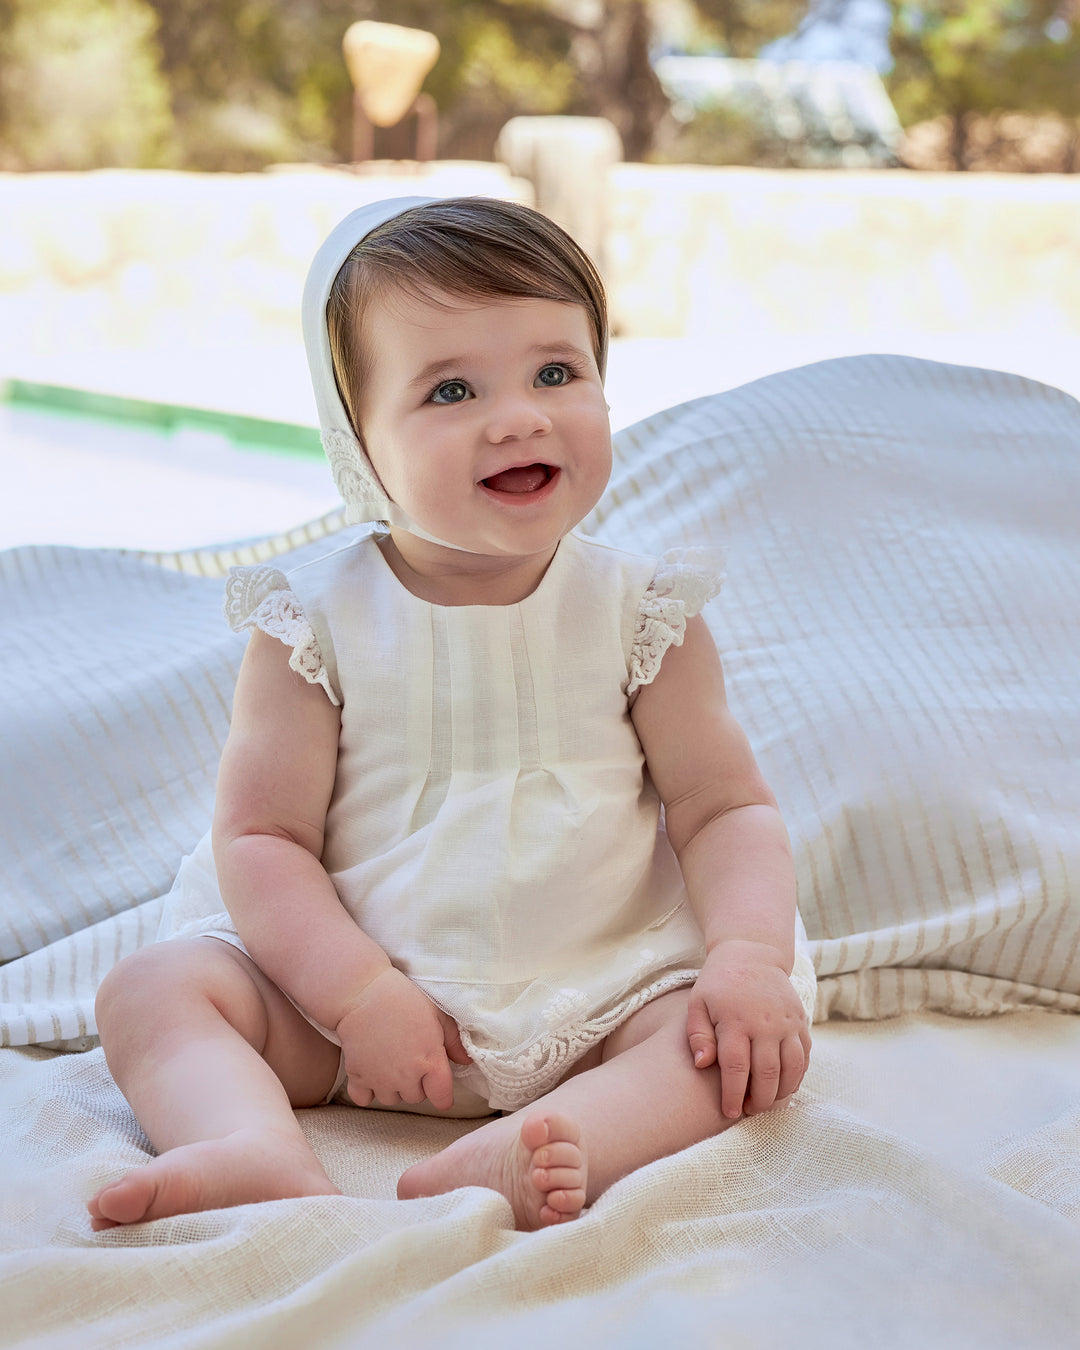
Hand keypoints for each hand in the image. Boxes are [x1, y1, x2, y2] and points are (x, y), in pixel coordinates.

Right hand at [334, 967, 470, 1110]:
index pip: (442, 1098)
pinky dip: (367, 1090)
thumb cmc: (403, 998)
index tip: (438, 1085)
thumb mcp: (437, 1014)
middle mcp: (407, 1077)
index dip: (442, 1094)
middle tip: (410, 1056)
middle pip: (416, 1097)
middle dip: (417, 1082)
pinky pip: (364, 1099)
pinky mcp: (356, 1077)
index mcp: (430, 1062)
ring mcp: (380, 1080)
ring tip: (389, 1060)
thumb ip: (454, 1041)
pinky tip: (370, 1070)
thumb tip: (465, 1061)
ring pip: (392, 1099)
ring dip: (393, 1086)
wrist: (361, 992)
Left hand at [686, 941, 810, 1120]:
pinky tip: (783, 1087)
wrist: (753, 955)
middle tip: (748, 1111)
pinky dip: (796, 1077)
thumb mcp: (698, 1004)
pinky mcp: (801, 1021)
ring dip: (780, 1093)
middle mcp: (765, 1023)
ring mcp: (787, 1023)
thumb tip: (702, 1065)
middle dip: (758, 1100)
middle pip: (767, 1074)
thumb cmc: (719, 985)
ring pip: (791, 1070)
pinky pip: (804, 1057)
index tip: (728, 1112)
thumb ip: (697, 1035)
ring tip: (766, 1103)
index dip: (732, 1095)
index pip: (735, 1068)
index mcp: (735, 1020)